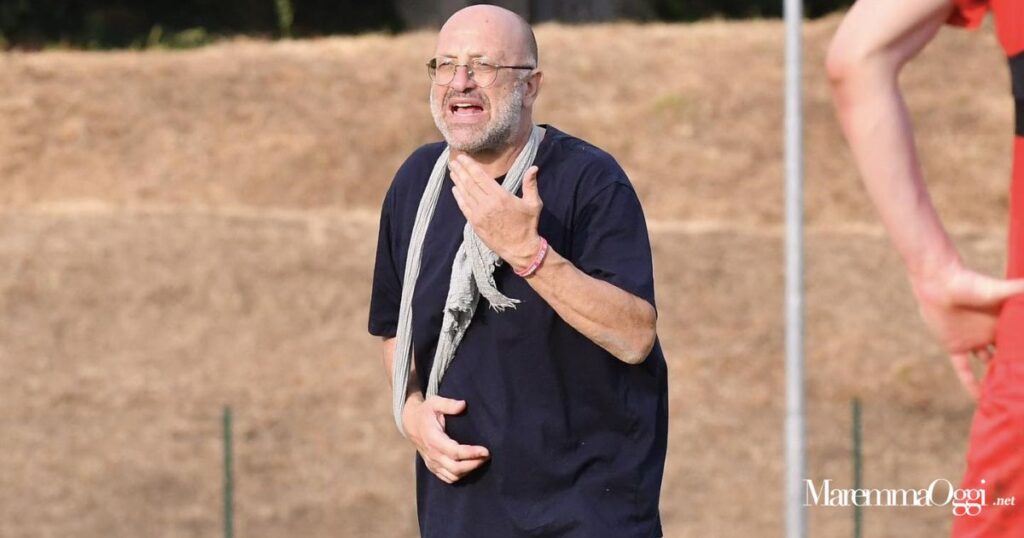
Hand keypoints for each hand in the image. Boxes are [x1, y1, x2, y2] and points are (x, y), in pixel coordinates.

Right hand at [401, 395, 489, 483]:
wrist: (410, 424)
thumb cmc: (425, 412)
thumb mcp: (434, 402)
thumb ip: (448, 404)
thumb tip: (463, 405)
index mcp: (433, 439)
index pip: (454, 452)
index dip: (471, 453)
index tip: (486, 450)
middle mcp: (432, 454)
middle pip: (455, 468)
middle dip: (474, 463)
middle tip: (487, 455)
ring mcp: (432, 463)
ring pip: (453, 475)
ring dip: (469, 470)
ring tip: (481, 460)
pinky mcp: (433, 467)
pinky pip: (448, 478)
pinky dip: (460, 476)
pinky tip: (470, 467)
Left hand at [449, 155, 542, 270]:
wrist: (520, 248)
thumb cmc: (528, 225)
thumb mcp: (534, 204)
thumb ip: (530, 185)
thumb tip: (533, 167)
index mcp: (501, 196)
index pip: (481, 177)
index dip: (470, 166)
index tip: (462, 157)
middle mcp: (487, 204)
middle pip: (470, 183)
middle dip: (460, 170)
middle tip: (453, 161)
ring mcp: (479, 215)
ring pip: (465, 194)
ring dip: (457, 181)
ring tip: (452, 171)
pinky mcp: (475, 224)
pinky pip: (464, 207)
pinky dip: (458, 197)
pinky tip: (455, 189)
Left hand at [911, 261, 1023, 398]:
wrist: (938, 283)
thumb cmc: (970, 283)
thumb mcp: (1000, 290)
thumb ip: (1021, 289)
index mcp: (1004, 322)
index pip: (1020, 343)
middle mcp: (991, 333)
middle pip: (1007, 355)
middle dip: (1017, 369)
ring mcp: (972, 341)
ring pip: (988, 364)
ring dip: (997, 377)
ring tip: (1011, 396)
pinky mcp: (954, 346)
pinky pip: (964, 369)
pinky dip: (971, 384)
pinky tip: (979, 399)